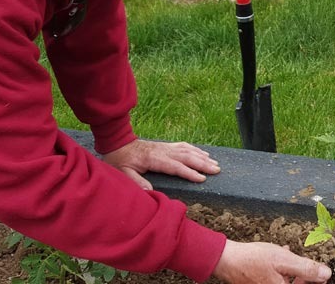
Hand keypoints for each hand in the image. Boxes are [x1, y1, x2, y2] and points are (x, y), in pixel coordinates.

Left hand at [103, 139, 219, 189]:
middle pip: (186, 157)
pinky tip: (204, 153)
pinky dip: (196, 150)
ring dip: (202, 157)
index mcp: (154, 159)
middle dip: (203, 164)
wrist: (117, 142)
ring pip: (188, 150)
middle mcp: (163, 151)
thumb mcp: (123, 173)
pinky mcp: (166, 145)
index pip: (176, 166)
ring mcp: (165, 147)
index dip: (189, 172)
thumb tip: (150, 192)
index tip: (202, 178)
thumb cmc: (120, 160)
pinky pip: (184, 146)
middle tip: (217, 170)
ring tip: (215, 163)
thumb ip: (136, 182)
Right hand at [212, 240, 330, 282]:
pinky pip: (279, 280)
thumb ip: (306, 268)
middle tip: (308, 265)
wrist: (228, 260)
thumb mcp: (284, 260)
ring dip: (294, 272)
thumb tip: (326, 274)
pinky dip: (283, 271)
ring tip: (291, 256)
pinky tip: (281, 256)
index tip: (322, 274)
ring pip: (289, 283)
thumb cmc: (253, 260)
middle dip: (304, 277)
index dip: (316, 281)